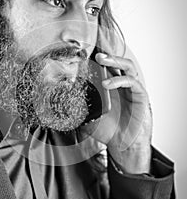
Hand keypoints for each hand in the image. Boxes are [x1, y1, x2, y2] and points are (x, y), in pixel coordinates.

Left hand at [81, 52, 152, 173]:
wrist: (122, 145)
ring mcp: (132, 88)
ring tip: (102, 60)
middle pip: (117, 62)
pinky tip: (107, 84)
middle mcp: (121, 84)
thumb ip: (77, 108)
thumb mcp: (87, 116)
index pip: (105, 67)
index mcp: (109, 86)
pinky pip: (132, 82)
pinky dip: (119, 80)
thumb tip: (58, 102)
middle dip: (106, 55)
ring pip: (127, 67)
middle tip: (94, 53)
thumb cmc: (107, 130)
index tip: (84, 53)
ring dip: (114, 61)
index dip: (96, 59)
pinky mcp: (140, 95)